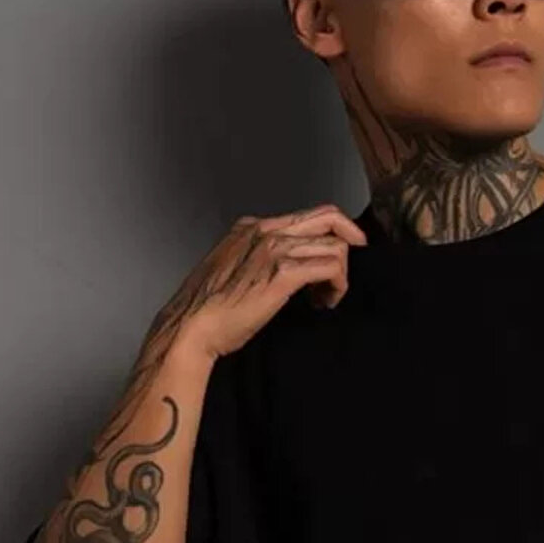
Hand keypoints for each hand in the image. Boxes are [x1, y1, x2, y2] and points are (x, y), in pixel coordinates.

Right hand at [163, 203, 367, 362]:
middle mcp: (265, 231)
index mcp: (252, 227)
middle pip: (328, 217)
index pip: (307, 215)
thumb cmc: (208, 309)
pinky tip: (324, 303)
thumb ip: (258, 259)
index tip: (339, 252)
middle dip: (350, 238)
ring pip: (334, 246)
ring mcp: (274, 250)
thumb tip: (287, 268)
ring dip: (340, 275)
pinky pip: (330, 267)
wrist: (190, 328)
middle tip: (353, 262)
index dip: (330, 232)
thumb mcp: (233, 269)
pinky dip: (337, 286)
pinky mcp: (282, 274)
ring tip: (325, 299)